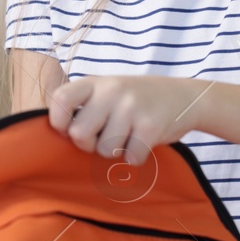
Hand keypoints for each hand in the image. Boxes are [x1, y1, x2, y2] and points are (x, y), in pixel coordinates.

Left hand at [47, 75, 218, 166]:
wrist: (184, 96)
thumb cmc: (136, 100)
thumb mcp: (108, 90)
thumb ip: (83, 105)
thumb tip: (55, 134)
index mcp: (95, 82)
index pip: (60, 99)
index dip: (58, 121)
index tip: (68, 129)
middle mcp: (111, 91)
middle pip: (79, 133)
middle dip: (88, 144)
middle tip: (103, 137)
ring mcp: (131, 107)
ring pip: (105, 150)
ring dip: (115, 151)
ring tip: (127, 136)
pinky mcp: (150, 125)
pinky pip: (130, 157)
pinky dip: (136, 157)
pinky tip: (142, 142)